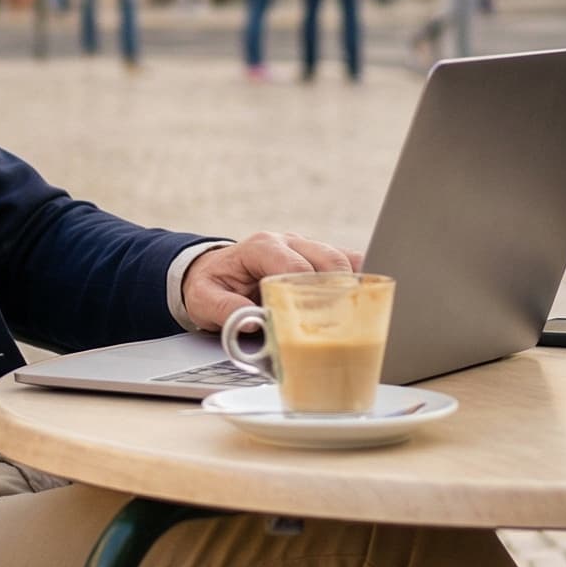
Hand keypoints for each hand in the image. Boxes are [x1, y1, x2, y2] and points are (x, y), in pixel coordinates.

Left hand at [179, 233, 364, 330]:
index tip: (320, 321)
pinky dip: (358, 281)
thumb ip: (225, 310)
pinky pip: (348, 263)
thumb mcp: (204, 300)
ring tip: (356, 315)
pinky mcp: (318, 257)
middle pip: (329, 260)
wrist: (212, 271)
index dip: (312, 294)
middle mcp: (288, 242)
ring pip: (344, 259)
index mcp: (262, 247)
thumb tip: (253, 323)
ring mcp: (306, 247)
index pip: (297, 267)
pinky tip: (362, 303)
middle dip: (340, 291)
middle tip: (342, 324)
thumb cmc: (210, 285)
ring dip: (352, 286)